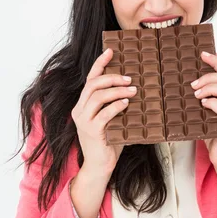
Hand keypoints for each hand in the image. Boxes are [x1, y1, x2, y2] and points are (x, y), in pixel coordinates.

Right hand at [71, 48, 136, 175]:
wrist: (100, 166)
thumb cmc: (109, 143)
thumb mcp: (113, 120)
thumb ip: (117, 106)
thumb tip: (136, 90)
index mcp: (83, 105)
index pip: (89, 79)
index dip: (99, 64)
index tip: (111, 51)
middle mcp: (79, 110)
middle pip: (93, 85)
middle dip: (112, 77)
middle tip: (129, 78)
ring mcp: (83, 121)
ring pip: (98, 96)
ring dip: (117, 91)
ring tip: (133, 90)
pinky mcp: (91, 131)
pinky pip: (104, 113)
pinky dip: (116, 106)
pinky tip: (127, 103)